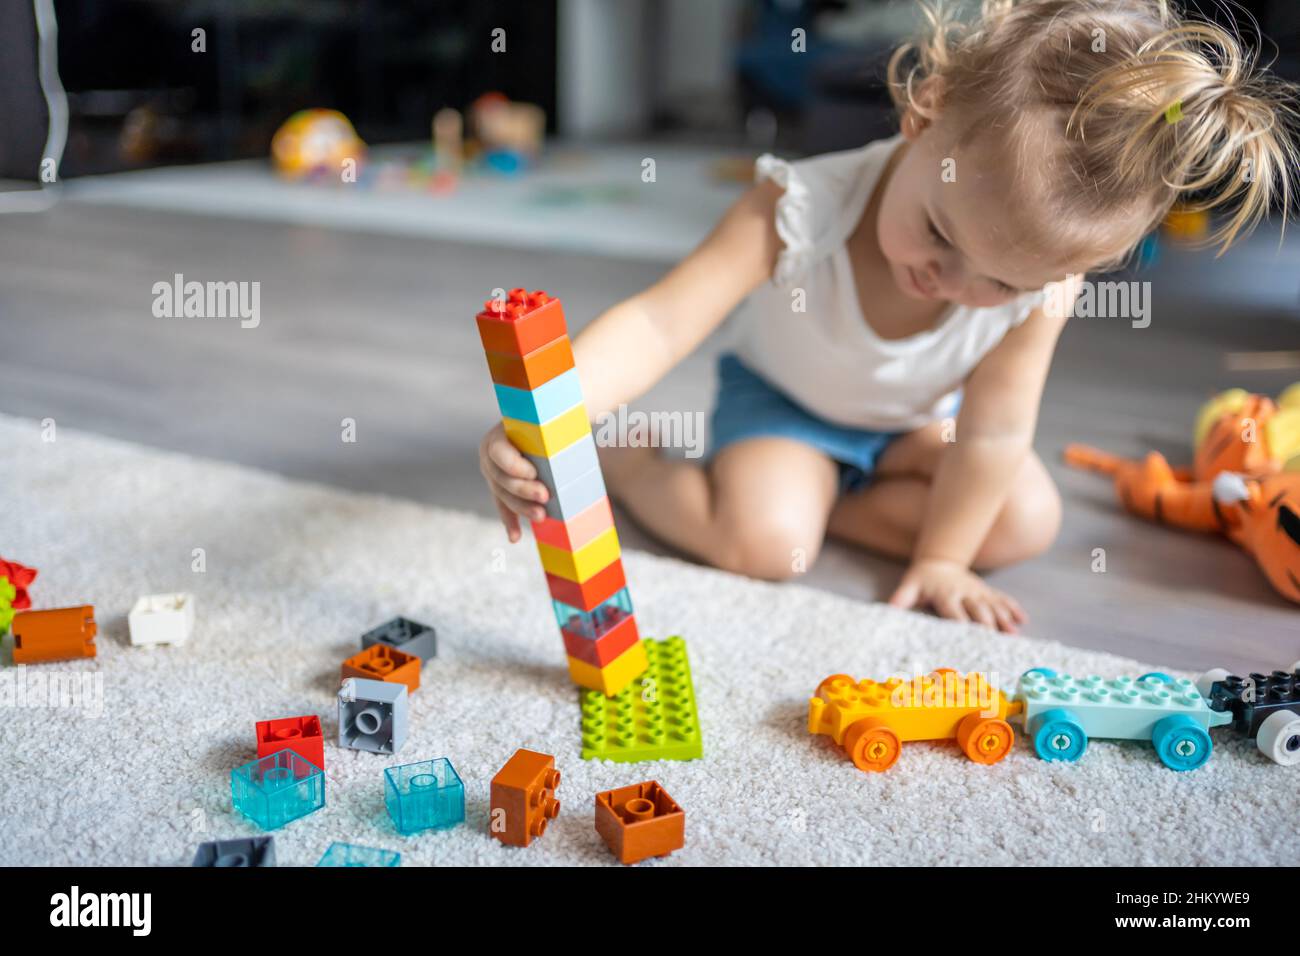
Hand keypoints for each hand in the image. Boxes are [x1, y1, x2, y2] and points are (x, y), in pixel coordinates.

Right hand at [478, 422, 549, 541]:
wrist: (543, 423)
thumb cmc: (549, 419)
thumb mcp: (550, 419)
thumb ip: (556, 426)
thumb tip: (587, 431)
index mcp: (499, 435)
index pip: (498, 452)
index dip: (513, 466)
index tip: (534, 473)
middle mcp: (490, 455)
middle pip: (501, 478)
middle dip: (523, 490)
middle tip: (545, 496)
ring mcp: (493, 473)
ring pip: (503, 495)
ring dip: (521, 508)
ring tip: (541, 516)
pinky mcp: (500, 488)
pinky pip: (504, 506)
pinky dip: (510, 521)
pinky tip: (515, 537)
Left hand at [889, 558, 1026, 633]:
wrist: (940, 560)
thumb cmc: (923, 579)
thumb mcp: (909, 586)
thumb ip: (901, 598)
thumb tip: (888, 610)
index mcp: (945, 594)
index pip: (954, 611)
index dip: (961, 624)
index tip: (967, 639)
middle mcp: (965, 593)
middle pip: (978, 610)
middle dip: (987, 625)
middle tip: (996, 643)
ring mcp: (978, 592)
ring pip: (994, 605)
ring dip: (1004, 619)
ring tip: (1013, 634)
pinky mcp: (987, 591)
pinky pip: (1003, 598)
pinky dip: (1013, 608)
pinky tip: (1022, 620)